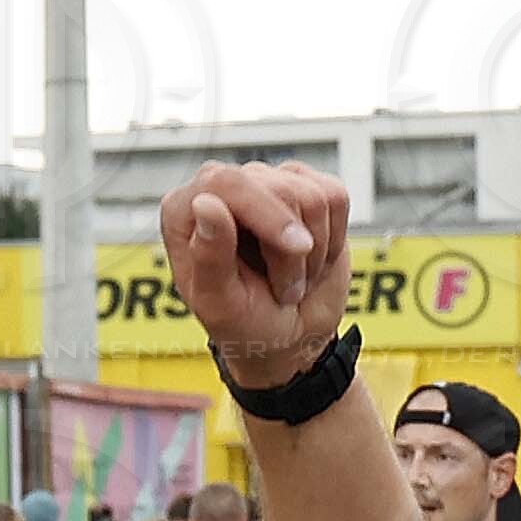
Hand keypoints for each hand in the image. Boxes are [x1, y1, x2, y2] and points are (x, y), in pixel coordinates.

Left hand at [158, 162, 349, 389]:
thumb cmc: (246, 324)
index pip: (225, 183)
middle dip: (292, 252)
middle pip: (279, 189)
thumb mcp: (221, 305)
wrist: (289, 337)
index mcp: (185, 212)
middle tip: (285, 291)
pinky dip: (334, 238)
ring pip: (312, 196)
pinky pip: (335, 197)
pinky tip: (312, 259)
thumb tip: (205, 203)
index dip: (267, 213)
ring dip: (314, 252)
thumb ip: (209, 257)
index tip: (296, 248)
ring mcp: (266, 183)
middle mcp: (224, 189)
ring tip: (293, 280)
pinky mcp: (304, 187)